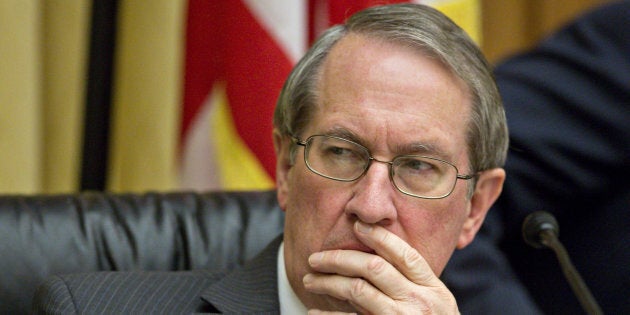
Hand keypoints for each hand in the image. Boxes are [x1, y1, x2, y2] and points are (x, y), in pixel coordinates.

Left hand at [303, 221, 459, 313]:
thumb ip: (414, 282)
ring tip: (309, 280)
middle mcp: (419, 302)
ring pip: (358, 290)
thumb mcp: (436, 303)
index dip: (379, 237)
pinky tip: (315, 311)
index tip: (357, 226)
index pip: (405, 254)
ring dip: (328, 282)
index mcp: (434, 289)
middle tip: (316, 258)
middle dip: (340, 258)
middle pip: (374, 267)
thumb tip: (376, 255)